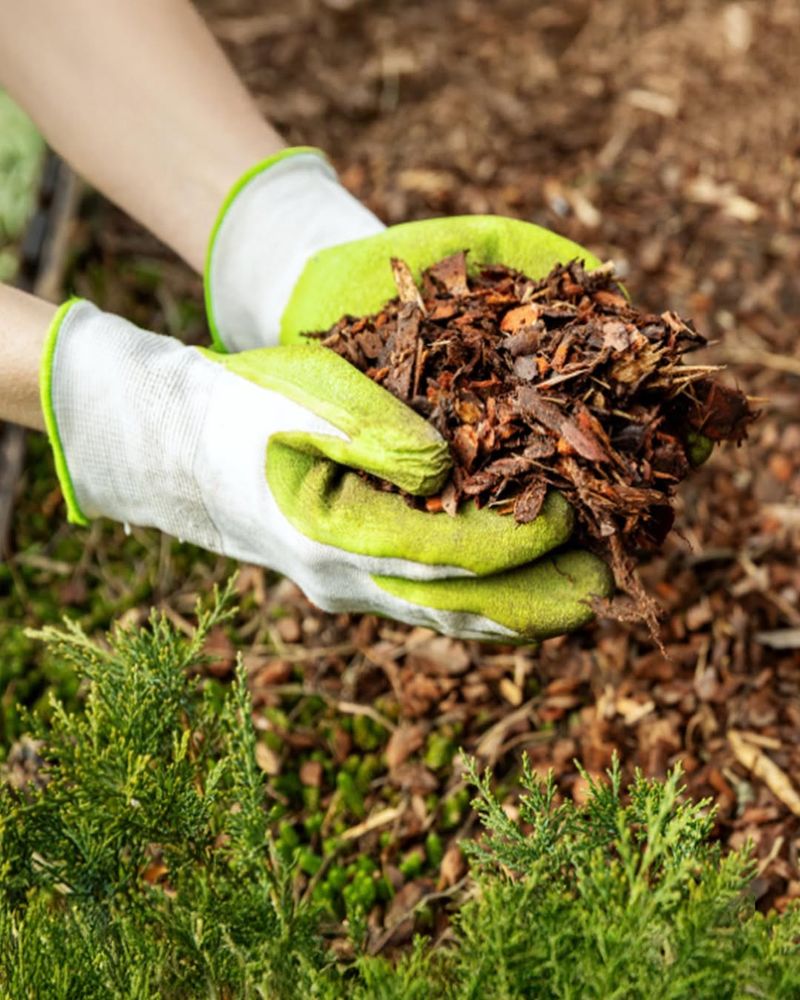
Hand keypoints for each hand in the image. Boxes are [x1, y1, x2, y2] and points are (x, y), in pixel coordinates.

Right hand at [42, 300, 610, 642]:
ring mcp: (349, 590)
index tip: (574, 508)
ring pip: (449, 616)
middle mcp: (348, 581)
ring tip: (583, 599)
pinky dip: (483, 602)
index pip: (455, 554)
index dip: (522, 538)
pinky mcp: (354, 582)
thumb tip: (448, 472)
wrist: (184, 448)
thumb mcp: (306, 398)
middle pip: (462, 608)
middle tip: (608, 590)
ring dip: (518, 610)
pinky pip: (430, 603)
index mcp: (337, 535)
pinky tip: (521, 592)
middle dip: (539, 600)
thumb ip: (376, 434)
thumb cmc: (247, 408)